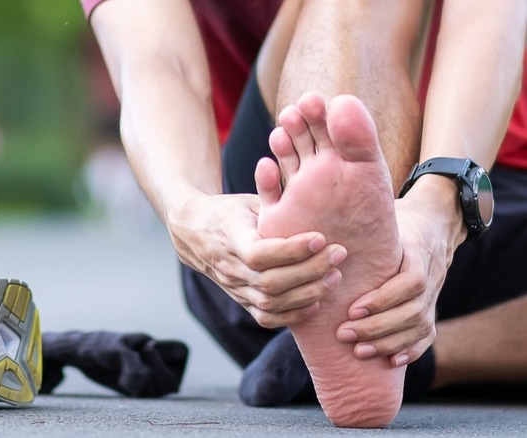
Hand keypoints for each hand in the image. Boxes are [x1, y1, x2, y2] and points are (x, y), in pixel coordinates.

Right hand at [168, 192, 346, 327]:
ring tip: (334, 276)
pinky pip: (266, 317)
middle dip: (310, 271)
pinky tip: (316, 301)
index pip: (259, 254)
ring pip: (271, 303)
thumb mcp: (246, 201)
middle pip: (270, 282)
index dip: (292, 251)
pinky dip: (293, 315)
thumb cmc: (228, 213)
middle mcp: (229, 268)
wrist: (194, 233)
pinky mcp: (241, 301)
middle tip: (339, 254)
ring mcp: (234, 288)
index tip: (321, 238)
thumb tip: (277, 163)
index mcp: (229, 238)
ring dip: (307, 293)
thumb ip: (267, 193)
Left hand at [335, 181, 463, 365]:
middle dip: (378, 327)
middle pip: (413, 310)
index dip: (383, 299)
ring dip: (389, 342)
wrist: (435, 222)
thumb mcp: (383, 216)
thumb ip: (359, 224)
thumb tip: (319, 229)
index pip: (410, 282)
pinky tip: (390, 361)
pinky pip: (429, 335)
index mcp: (419, 252)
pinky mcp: (433, 307)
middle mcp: (433, 275)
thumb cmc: (396, 219)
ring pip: (420, 325)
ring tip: (359, 350)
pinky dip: (411, 350)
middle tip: (344, 334)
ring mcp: (435, 294)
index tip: (353, 309)